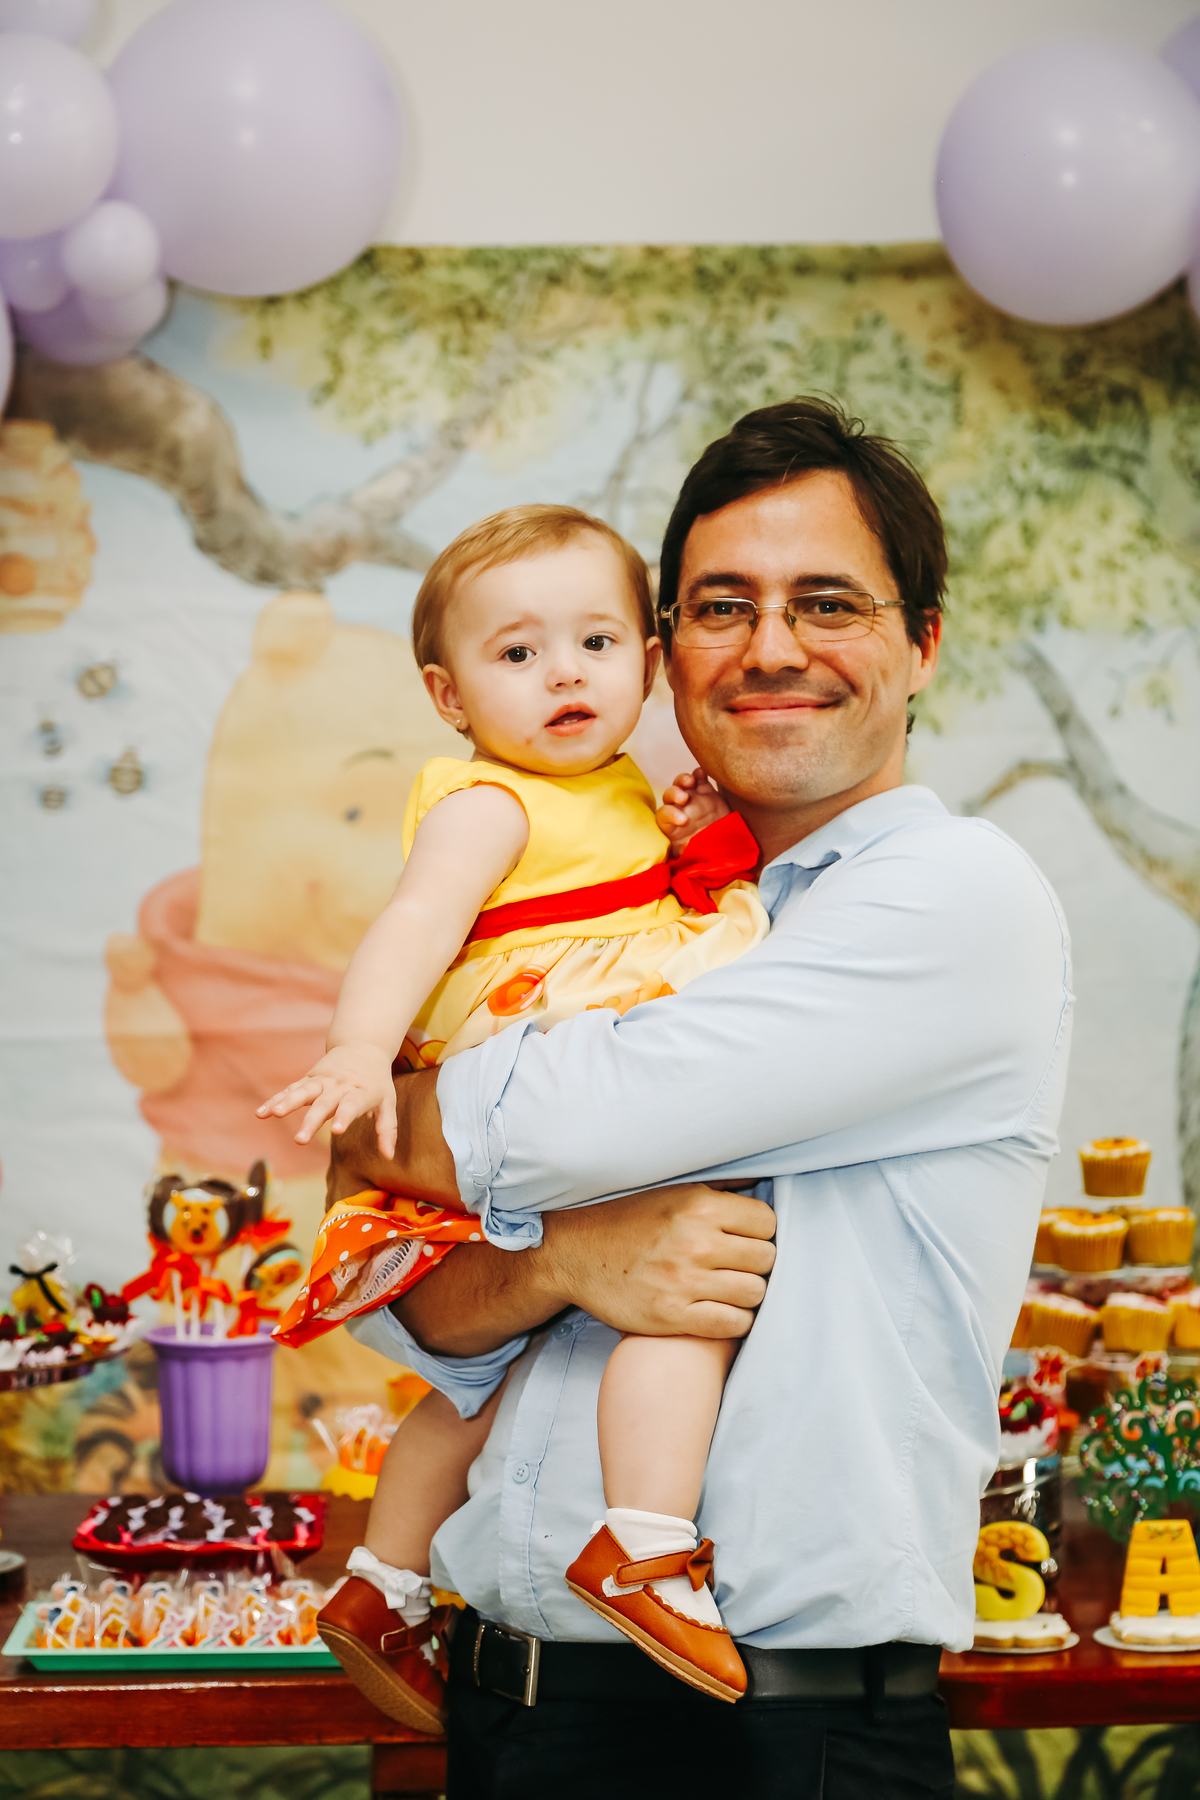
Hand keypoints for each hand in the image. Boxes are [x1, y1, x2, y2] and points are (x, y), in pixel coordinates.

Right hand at [257, 1043, 398, 1157]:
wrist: (363, 1046)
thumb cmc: (377, 1081)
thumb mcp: (388, 1102)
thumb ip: (387, 1129)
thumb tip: (388, 1157)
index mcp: (361, 1092)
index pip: (352, 1105)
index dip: (344, 1117)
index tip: (336, 1131)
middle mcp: (339, 1086)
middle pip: (323, 1103)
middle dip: (311, 1121)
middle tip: (300, 1140)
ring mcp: (322, 1081)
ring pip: (303, 1092)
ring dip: (287, 1103)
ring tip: (272, 1115)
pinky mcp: (309, 1079)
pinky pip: (290, 1090)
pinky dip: (276, 1100)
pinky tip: (261, 1113)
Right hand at [546, 1183, 775, 1337]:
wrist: (574, 1254)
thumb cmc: (626, 1221)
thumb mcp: (670, 1191)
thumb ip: (716, 1189)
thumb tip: (755, 1182)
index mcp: (698, 1206)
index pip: (766, 1222)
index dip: (760, 1232)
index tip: (745, 1239)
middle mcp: (694, 1242)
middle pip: (765, 1259)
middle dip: (756, 1263)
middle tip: (737, 1265)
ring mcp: (683, 1282)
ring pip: (754, 1293)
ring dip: (747, 1293)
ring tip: (730, 1288)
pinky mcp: (671, 1316)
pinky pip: (732, 1324)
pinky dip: (734, 1320)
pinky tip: (721, 1310)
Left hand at [655, 768, 728, 852]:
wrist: (723, 841)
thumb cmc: (703, 849)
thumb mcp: (693, 853)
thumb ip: (686, 851)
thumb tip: (685, 847)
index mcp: (671, 824)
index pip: (663, 815)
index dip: (670, 815)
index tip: (682, 820)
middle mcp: (678, 807)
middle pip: (669, 795)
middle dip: (674, 794)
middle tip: (684, 799)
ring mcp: (691, 796)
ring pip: (680, 782)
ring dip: (682, 780)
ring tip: (690, 782)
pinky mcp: (704, 789)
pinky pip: (698, 776)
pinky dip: (698, 773)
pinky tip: (701, 773)